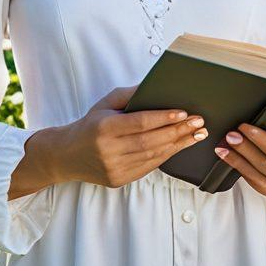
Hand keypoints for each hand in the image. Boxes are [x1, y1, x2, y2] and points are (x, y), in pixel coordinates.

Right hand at [53, 85, 208, 188]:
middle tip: (198, 122)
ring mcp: (114, 168)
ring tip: (196, 134)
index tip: (184, 112)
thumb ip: (129, 94)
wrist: (67, 155)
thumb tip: (155, 85)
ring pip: (153, 156)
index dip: (163, 118)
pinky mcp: (119, 180)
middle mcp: (109, 150)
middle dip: (178, 131)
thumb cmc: (90, 125)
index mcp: (104, 128)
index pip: (140, 123)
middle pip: (151, 140)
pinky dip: (166, 155)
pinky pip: (149, 167)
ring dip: (178, 144)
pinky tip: (179, 146)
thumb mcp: (105, 104)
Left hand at [214, 108, 265, 210]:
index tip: (245, 127)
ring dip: (237, 162)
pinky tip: (231, 162)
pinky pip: (257, 185)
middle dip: (245, 149)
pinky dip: (243, 173)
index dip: (260, 139)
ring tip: (222, 148)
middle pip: (265, 163)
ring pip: (258, 176)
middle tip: (230, 135)